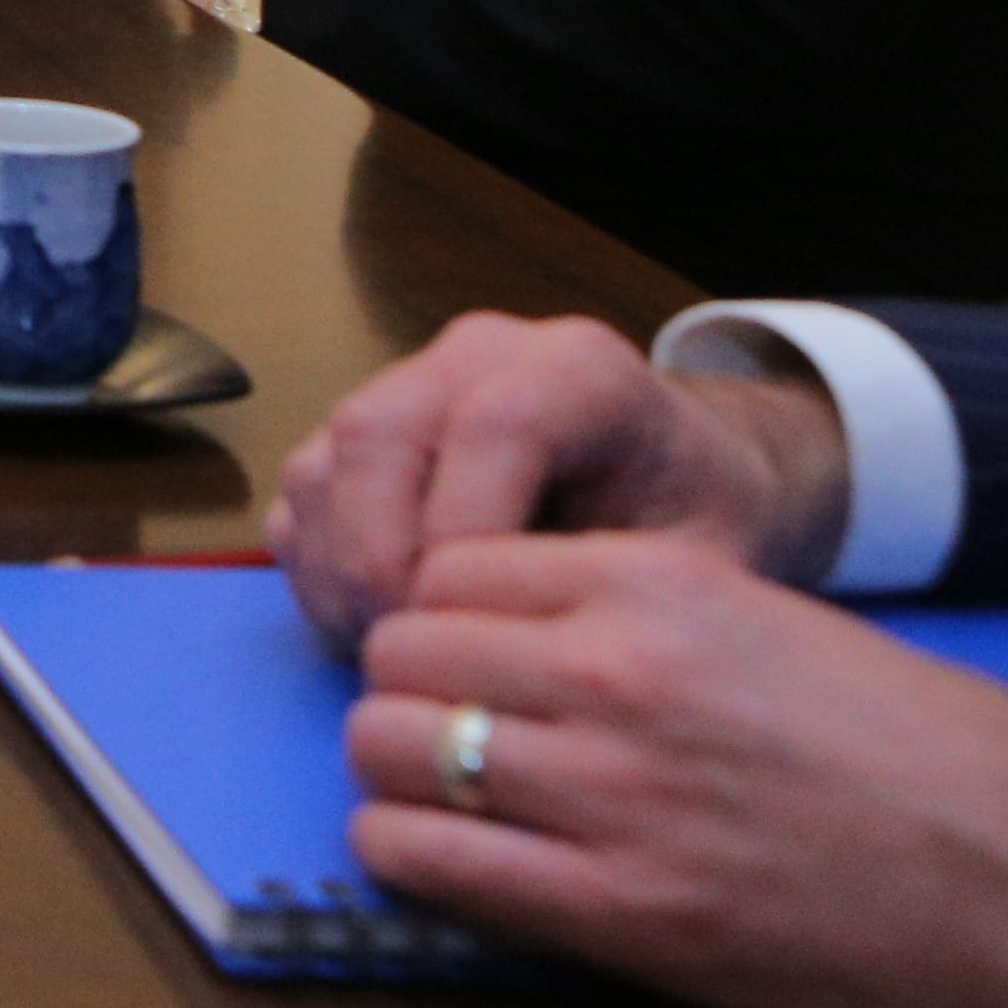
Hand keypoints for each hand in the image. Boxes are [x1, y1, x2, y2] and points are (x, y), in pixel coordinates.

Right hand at [270, 309, 849, 645]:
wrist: (683, 478)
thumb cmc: (698, 521)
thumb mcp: (705, 558)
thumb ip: (621, 590)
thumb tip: (519, 651)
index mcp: (579, 367)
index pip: (494, 425)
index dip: (470, 529)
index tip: (488, 623)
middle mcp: (478, 356)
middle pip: (378, 432)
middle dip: (380, 557)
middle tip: (418, 652)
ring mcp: (408, 385)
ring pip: (323, 462)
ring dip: (339, 572)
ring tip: (398, 650)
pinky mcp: (364, 434)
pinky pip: (302, 494)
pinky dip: (317, 570)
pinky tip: (372, 626)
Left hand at [345, 534, 1007, 1007]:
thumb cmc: (938, 757)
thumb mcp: (774, 626)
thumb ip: (641, 617)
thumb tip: (513, 636)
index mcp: (661, 584)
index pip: (450, 566)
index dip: (443, 619)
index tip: (462, 659)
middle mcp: (619, 670)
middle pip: (399, 650)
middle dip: (403, 691)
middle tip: (442, 732)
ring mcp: (616, 793)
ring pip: (387, 746)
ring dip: (393, 773)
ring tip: (442, 799)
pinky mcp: (626, 912)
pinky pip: (428, 858)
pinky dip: (409, 855)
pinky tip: (447, 861)